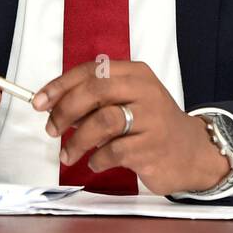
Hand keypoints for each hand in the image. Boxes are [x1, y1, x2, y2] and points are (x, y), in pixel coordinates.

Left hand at [32, 60, 230, 195]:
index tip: (40, 102)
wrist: (193, 152)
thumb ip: (97, 99)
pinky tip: (96, 162)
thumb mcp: (130, 100)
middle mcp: (145, 91)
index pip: (92, 70)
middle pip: (95, 90)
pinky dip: (97, 159)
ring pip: (102, 121)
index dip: (61, 85)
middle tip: (51, 129)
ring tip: (68, 154)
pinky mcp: (152, 147)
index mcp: (136, 73)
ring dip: (77, 140)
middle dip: (65, 110)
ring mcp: (151, 119)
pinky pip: (113, 151)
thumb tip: (55, 106)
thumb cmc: (152, 124)